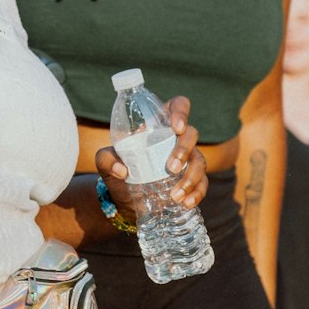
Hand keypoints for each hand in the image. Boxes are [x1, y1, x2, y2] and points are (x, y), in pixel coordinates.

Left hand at [96, 95, 207, 213]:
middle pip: (192, 134)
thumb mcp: (105, 162)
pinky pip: (203, 184)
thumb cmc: (118, 169)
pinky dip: (197, 193)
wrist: (125, 198)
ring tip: (175, 195)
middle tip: (170, 168)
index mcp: (158, 125)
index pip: (177, 106)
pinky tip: (186, 203)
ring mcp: (187, 160)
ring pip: (200, 160)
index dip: (181, 111)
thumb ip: (106, 159)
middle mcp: (176, 139)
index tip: (176, 127)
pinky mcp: (193, 180)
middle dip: (184, 150)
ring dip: (191, 178)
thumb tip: (121, 169)